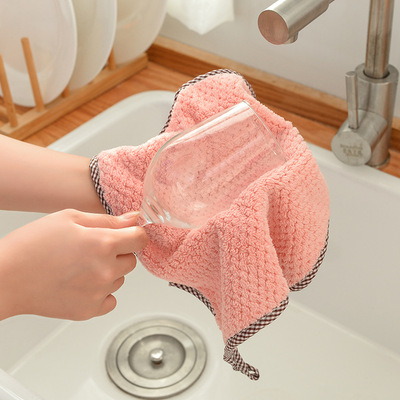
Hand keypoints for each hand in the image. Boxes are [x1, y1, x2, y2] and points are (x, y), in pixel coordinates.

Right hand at [0, 209, 147, 320]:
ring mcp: (99, 293)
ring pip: (120, 279)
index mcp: (104, 243)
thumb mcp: (70, 218)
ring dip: (108, 273)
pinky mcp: (89, 311)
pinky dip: (101, 293)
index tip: (127, 235)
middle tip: (91, 250)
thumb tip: (134, 219)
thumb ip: (107, 220)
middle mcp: (106, 270)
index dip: (134, 234)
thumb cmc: (32, 245)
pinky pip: (110, 300)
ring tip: (79, 268)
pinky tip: (81, 284)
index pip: (141, 239)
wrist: (5, 279)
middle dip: (117, 253)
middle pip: (131, 260)